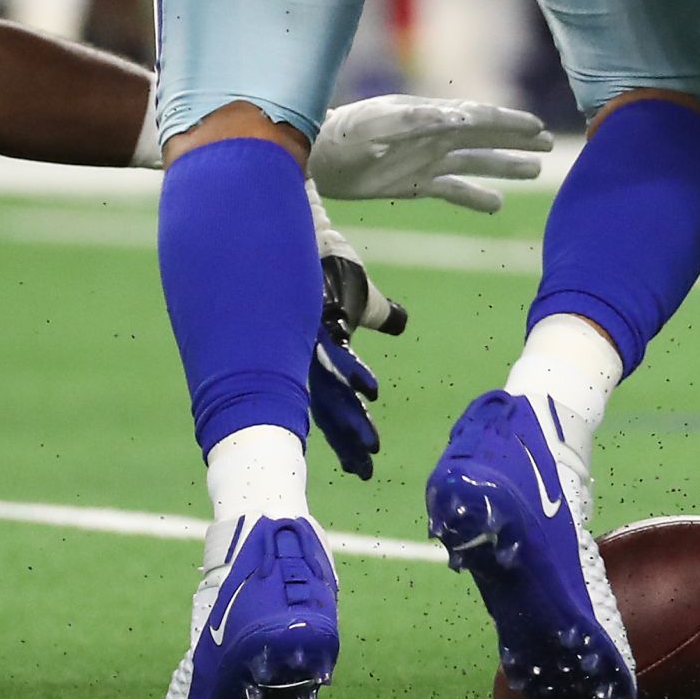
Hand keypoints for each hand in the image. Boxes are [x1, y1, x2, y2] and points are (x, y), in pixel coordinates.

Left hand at [306, 189, 408, 479]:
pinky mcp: (316, 316)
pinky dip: (353, 371)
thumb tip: (398, 323)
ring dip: (350, 417)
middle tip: (364, 471)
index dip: (343, 434)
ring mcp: (305, 337)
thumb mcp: (353, 295)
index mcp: (308, 354)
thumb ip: (372, 313)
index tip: (361, 465)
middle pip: (325, 406)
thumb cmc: (324, 258)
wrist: (302, 226)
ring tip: (367, 446)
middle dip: (345, 440)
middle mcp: (301, 352)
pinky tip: (369, 393)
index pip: (327, 404)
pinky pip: (335, 349)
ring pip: (328, 387)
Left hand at [307, 95, 549, 210]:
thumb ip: (418, 120)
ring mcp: (427, 160)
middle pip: (485, 138)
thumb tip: (462, 118)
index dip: (509, 122)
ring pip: (476, 164)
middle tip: (550, 144)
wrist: (317, 158)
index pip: (478, 117)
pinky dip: (476, 198)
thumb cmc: (345, 134)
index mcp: (430, 116)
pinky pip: (453, 191)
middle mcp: (434, 136)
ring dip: (504, 167)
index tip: (537, 127)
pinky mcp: (415, 184)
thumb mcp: (379, 123)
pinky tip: (497, 205)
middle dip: (516, 141)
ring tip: (535, 172)